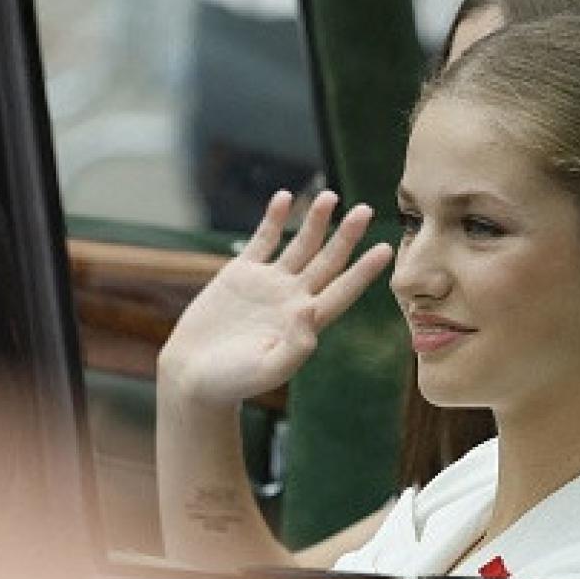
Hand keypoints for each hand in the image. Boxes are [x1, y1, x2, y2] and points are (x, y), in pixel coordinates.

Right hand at [159, 190, 392, 406]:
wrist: (193, 374)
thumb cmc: (233, 381)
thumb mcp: (268, 370)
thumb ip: (296, 346)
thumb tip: (312, 308)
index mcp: (305, 322)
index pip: (342, 291)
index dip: (364, 271)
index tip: (386, 249)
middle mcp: (292, 298)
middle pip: (327, 261)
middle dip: (346, 237)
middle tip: (366, 210)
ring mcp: (268, 283)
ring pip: (299, 245)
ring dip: (315, 222)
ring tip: (330, 196)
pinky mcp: (240, 273)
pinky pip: (263, 240)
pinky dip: (274, 218)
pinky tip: (285, 197)